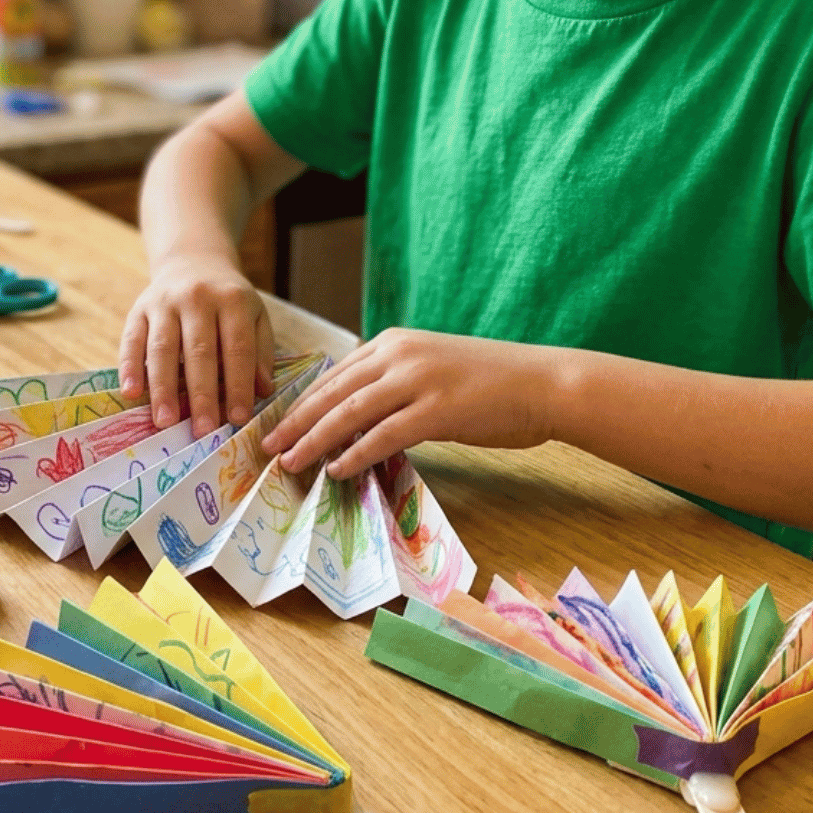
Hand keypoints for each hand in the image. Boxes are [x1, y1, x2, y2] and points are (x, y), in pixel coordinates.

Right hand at [119, 254, 274, 435]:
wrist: (193, 261)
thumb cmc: (228, 300)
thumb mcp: (255, 316)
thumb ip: (260, 352)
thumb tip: (263, 391)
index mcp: (233, 300)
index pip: (237, 348)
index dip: (238, 385)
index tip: (238, 419)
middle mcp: (197, 297)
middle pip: (199, 351)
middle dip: (201, 394)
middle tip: (203, 430)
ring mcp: (164, 302)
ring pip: (162, 348)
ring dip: (163, 388)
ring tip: (166, 422)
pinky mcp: (138, 308)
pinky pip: (132, 340)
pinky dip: (130, 367)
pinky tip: (131, 393)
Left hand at [262, 328, 562, 477]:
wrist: (545, 383)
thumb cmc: (492, 383)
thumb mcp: (433, 370)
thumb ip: (395, 384)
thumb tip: (358, 417)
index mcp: (395, 342)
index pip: (336, 374)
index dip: (303, 401)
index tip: (278, 425)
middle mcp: (400, 353)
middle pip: (334, 391)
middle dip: (296, 421)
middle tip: (267, 447)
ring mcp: (419, 380)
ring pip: (350, 412)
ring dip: (315, 440)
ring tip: (290, 462)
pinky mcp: (438, 409)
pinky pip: (384, 434)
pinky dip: (356, 453)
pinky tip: (337, 470)